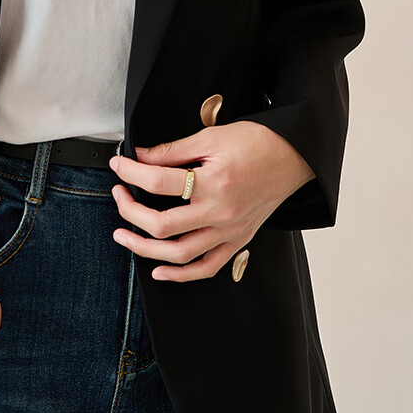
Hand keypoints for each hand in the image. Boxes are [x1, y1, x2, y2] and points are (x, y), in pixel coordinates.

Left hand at [108, 120, 314, 280]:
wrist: (293, 156)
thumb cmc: (258, 143)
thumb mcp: (211, 137)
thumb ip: (172, 151)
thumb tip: (140, 159)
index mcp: (214, 182)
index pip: (158, 182)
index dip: (131, 173)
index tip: (119, 166)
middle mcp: (221, 212)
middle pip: (162, 225)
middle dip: (130, 212)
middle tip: (119, 197)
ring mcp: (229, 231)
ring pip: (179, 254)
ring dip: (144, 249)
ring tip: (124, 235)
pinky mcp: (237, 241)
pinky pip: (206, 267)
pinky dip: (180, 275)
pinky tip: (159, 270)